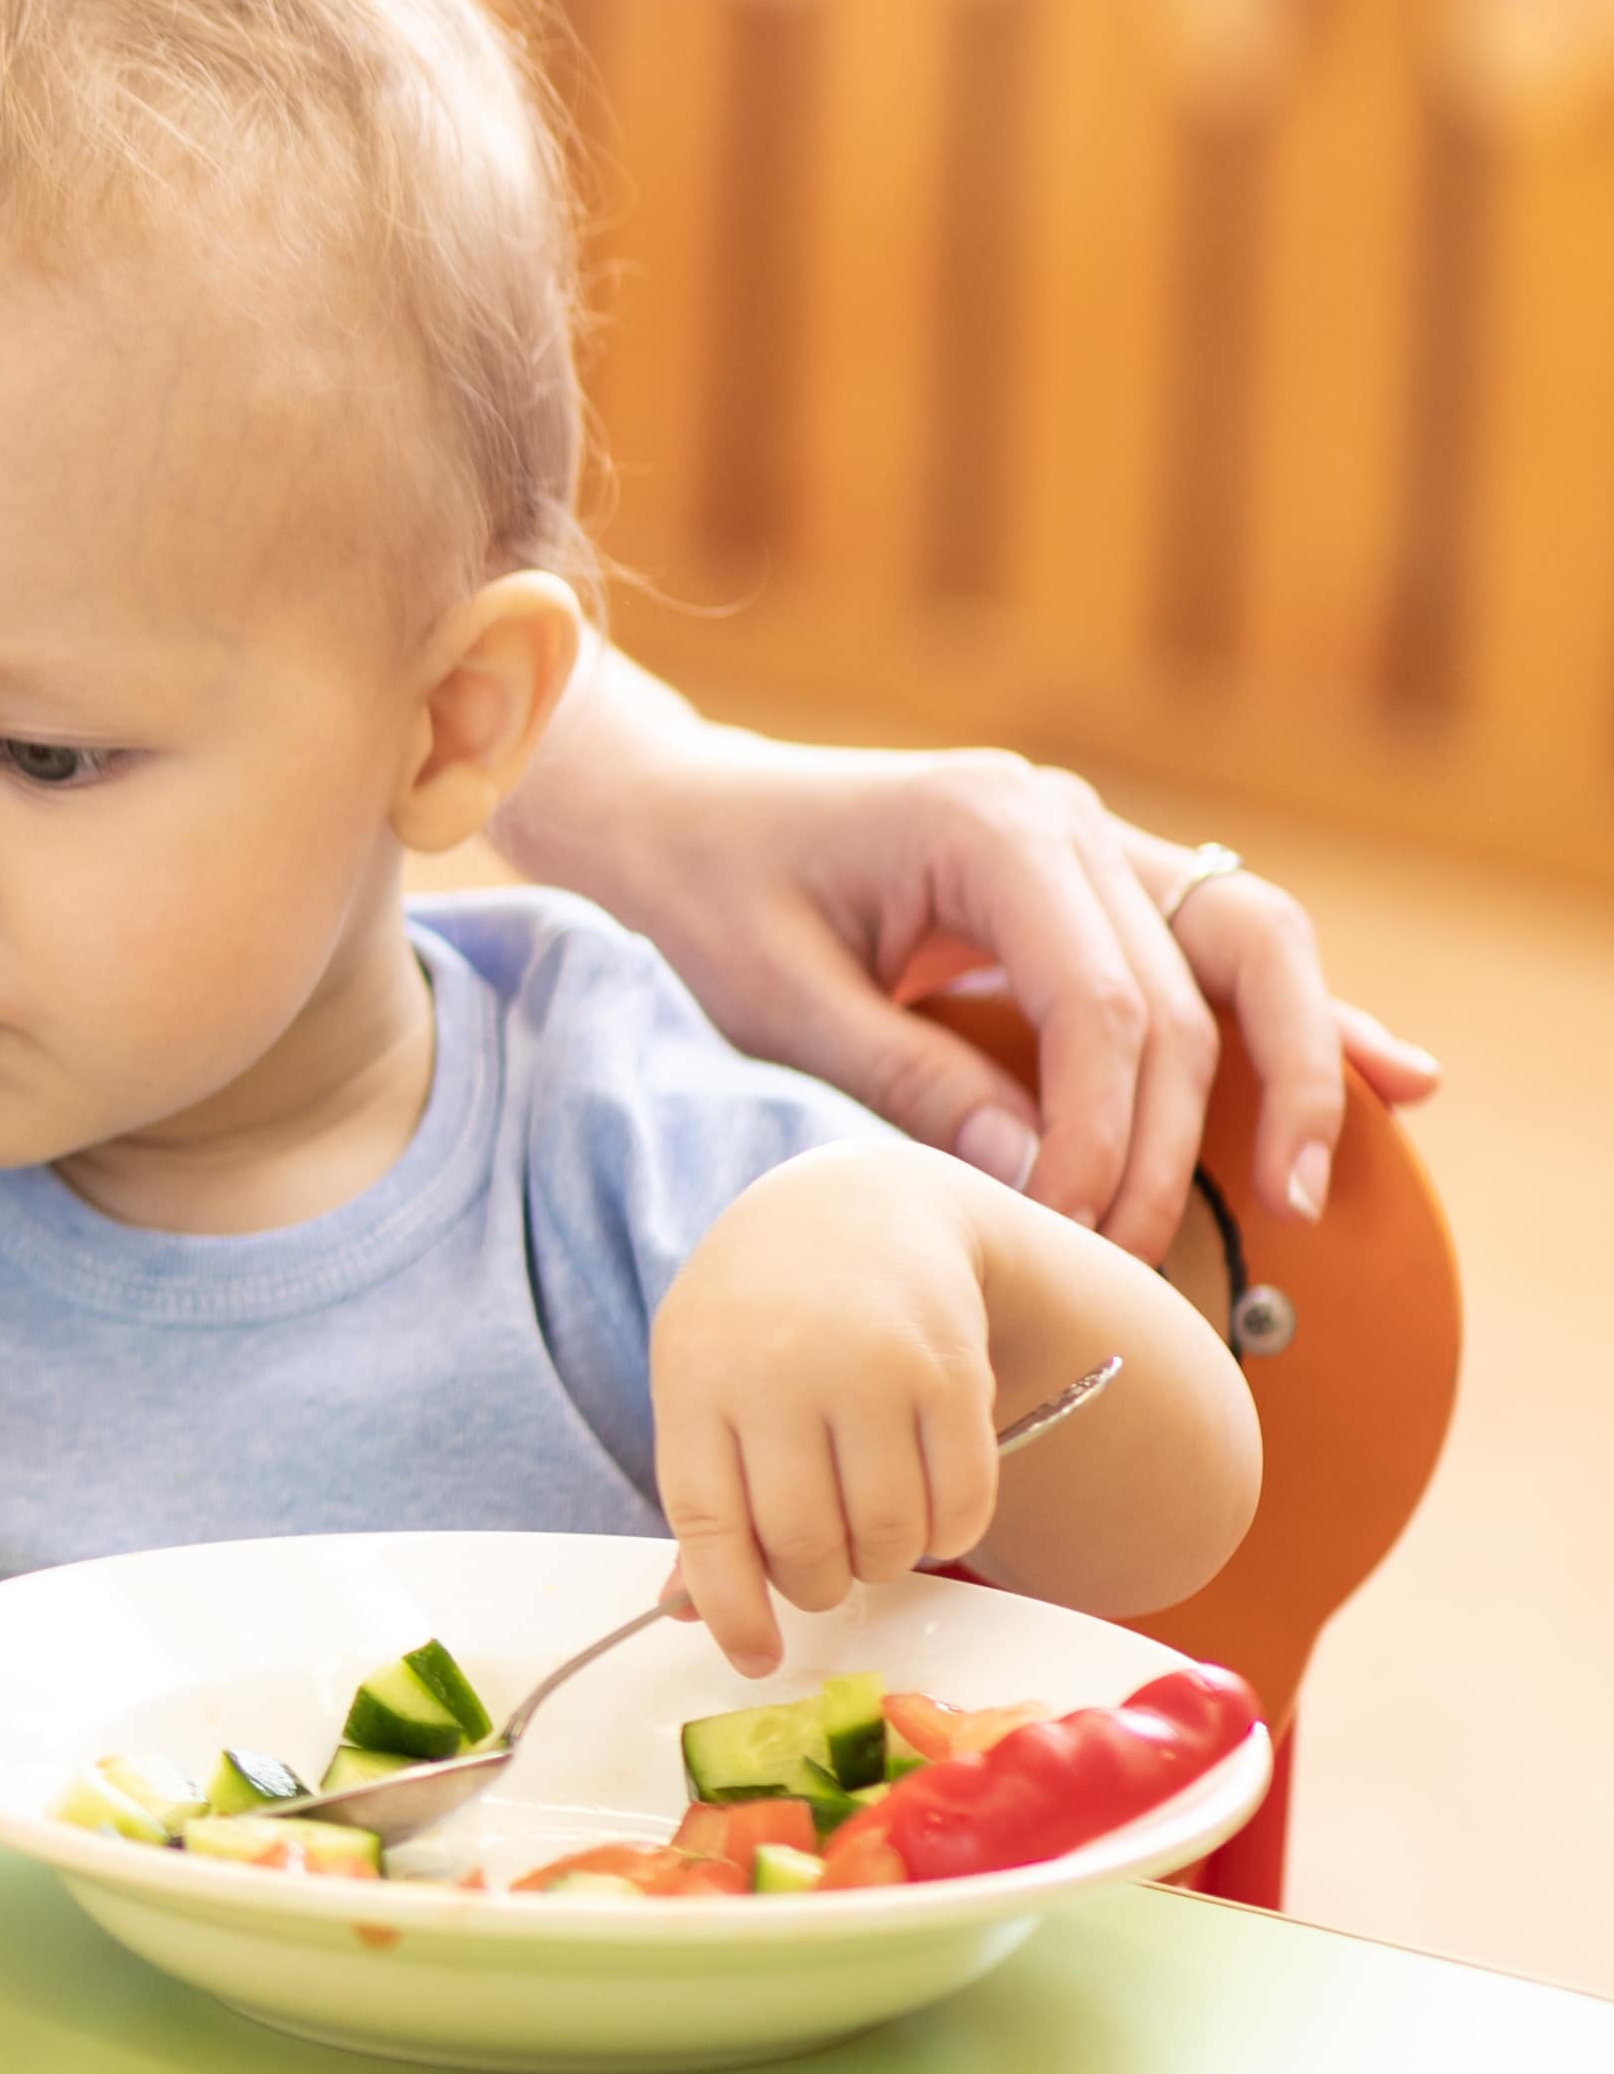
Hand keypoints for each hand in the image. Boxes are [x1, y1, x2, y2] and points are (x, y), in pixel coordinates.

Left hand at [501, 694, 1438, 1259]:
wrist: (677, 815)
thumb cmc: (705, 900)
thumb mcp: (777, 1002)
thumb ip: (909, 1082)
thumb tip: (1044, 1182)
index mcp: (986, 827)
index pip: (1103, 1004)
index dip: (1104, 1137)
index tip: (1072, 1235)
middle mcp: (1065, 819)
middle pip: (1188, 990)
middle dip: (1176, 1139)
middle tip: (1135, 1258)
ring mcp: (1097, 840)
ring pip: (1250, 946)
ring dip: (1293, 1070)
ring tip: (1308, 1190)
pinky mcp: (1103, 880)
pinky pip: (1227, 946)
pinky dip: (1300, 1018)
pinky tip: (1395, 1080)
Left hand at [649, 1154, 1002, 1675]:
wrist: (854, 1210)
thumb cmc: (758, 1316)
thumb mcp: (699, 1381)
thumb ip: (704, 1494)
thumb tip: (686, 1613)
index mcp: (698, 1383)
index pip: (709, 1527)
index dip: (732, 1608)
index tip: (754, 1657)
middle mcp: (783, 1375)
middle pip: (805, 1542)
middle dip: (816, 1586)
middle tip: (823, 1572)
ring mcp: (872, 1371)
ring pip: (888, 1533)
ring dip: (884, 1565)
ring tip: (873, 1539)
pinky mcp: (953, 1373)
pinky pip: (962, 1500)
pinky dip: (951, 1535)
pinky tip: (930, 1518)